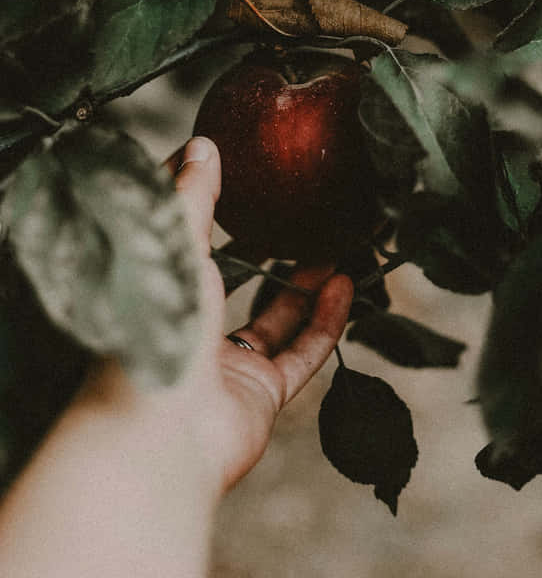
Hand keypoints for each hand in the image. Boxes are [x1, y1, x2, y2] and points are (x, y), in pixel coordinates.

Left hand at [168, 136, 353, 492]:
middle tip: (302, 217)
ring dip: (305, 284)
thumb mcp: (176, 248)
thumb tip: (201, 145)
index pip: (187, 240)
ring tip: (333, 248)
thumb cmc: (159, 331)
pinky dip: (326, 320)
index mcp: (164, 290)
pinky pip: (301, 351)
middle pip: (238, 281)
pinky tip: (347, 286)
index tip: (238, 174)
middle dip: (269, 250)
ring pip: (274, 317)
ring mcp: (226, 362)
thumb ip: (191, 198)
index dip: (210, 208)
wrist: (165, 432)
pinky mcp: (260, 392)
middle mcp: (193, 326)